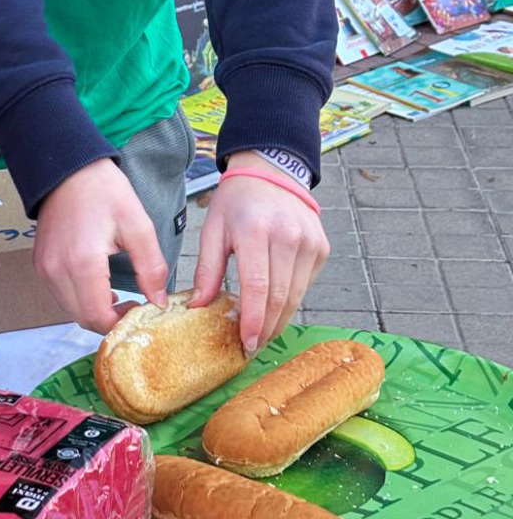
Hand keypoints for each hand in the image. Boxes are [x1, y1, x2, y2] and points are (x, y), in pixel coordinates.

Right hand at [34, 159, 169, 331]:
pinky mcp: (41, 264)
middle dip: (109, 321)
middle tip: (131, 307)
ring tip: (116, 297)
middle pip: (83, 318)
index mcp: (83, 262)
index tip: (139, 311)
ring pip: (70, 310)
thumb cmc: (103, 191)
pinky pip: (60, 295)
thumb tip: (159, 302)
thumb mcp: (138, 225)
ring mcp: (45, 268)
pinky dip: (79, 299)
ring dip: (94, 310)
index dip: (121, 323)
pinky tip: (97, 285)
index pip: (98, 317)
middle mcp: (57, 269)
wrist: (69, 169)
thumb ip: (151, 268)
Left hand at [191, 152, 330, 355]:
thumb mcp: (213, 229)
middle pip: (280, 297)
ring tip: (262, 334)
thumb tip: (198, 306)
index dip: (252, 319)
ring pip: (297, 296)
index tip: (246, 343)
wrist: (271, 172)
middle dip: (266, 328)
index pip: (257, 286)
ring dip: (279, 320)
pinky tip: (275, 308)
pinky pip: (305, 284)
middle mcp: (287, 236)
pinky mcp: (321, 247)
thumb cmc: (236, 202)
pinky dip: (291, 300)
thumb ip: (207, 269)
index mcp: (255, 230)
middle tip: (252, 346)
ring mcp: (309, 242)